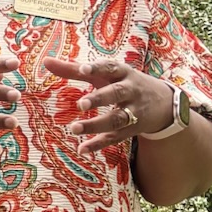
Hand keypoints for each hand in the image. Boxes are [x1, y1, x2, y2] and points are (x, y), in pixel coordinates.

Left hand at [42, 57, 169, 154]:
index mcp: (123, 73)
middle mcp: (130, 91)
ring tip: (74, 128)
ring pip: (117, 118)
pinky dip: (99, 144)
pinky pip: (115, 138)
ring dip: (96, 124)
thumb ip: (74, 69)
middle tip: (80, 104)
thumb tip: (45, 61)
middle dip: (100, 98)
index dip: (97, 68)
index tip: (83, 70)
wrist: (166, 103)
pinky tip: (81, 149)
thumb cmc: (124, 83)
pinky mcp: (132, 130)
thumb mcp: (105, 74)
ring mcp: (134, 112)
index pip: (111, 68)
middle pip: (117, 94)